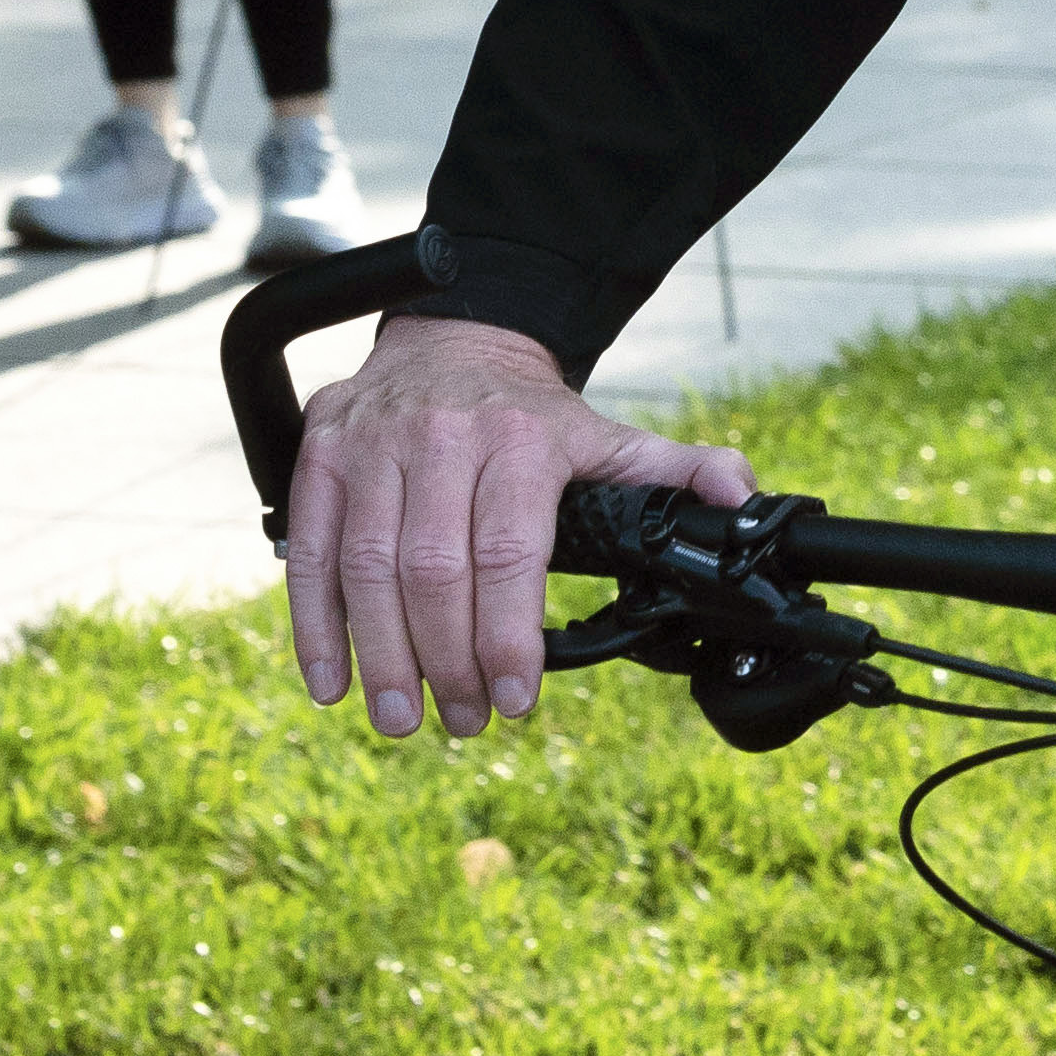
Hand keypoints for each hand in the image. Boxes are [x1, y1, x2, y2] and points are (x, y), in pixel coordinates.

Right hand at [282, 315, 751, 738]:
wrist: (456, 335)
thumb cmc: (531, 414)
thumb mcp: (608, 434)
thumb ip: (678, 472)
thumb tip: (747, 500)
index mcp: (519, 440)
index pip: (508, 552)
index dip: (508, 635)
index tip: (516, 699)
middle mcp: (439, 438)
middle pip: (432, 572)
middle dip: (447, 662)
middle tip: (463, 721)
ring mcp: (370, 446)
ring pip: (365, 570)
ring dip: (382, 659)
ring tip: (404, 718)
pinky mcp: (319, 455)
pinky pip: (307, 553)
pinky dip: (316, 627)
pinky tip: (333, 684)